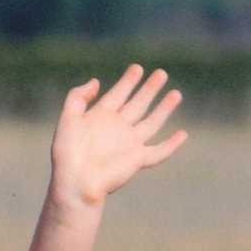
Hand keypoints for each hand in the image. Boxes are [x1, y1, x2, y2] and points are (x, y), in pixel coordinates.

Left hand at [50, 65, 185, 211]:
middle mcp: (117, 129)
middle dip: (149, 89)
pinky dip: (171, 145)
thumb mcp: (67, 120)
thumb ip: (77, 97)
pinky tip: (183, 134)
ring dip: (164, 109)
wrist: (75, 182)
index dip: (128, 81)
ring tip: (176, 94)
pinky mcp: (136, 159)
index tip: (137, 68)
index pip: (118, 94)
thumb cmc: (67, 154)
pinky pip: (158, 152)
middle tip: (161, 73)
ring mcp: (128, 144)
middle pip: (138, 104)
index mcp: (101, 118)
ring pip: (151, 123)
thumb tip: (96, 81)